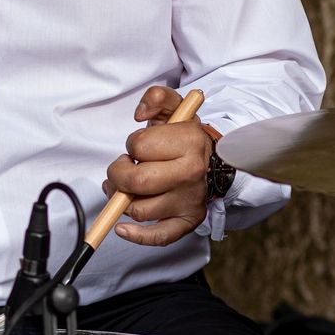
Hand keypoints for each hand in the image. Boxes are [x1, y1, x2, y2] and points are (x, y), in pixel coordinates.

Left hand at [104, 84, 211, 246]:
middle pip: (136, 182)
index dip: (131, 145)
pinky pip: (160, 236)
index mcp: (189, 142)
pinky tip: (122, 229)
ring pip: (140, 209)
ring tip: (125, 189)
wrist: (216, 161)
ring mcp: (190, 200)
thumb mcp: (175, 108)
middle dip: (117, 175)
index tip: (139, 146)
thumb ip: (156, 98)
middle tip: (122, 169)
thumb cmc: (186, 137)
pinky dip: (137, 236)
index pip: (139, 146)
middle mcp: (191, 174)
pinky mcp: (188, 221)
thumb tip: (139, 113)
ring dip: (122, 200)